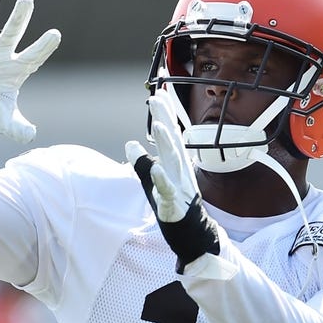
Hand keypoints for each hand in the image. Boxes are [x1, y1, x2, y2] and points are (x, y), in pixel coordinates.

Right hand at [0, 0, 60, 142]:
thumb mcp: (4, 121)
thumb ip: (18, 128)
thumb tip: (31, 135)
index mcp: (16, 69)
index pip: (34, 55)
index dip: (44, 46)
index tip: (55, 35)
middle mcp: (0, 53)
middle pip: (13, 31)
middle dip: (20, 16)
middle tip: (26, 0)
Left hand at [126, 89, 220, 271]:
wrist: (193, 232)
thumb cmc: (174, 203)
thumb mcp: (153, 179)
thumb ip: (141, 161)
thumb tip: (129, 143)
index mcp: (174, 161)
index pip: (168, 132)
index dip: (163, 112)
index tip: (158, 91)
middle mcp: (178, 169)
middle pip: (171, 139)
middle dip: (164, 118)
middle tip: (157, 98)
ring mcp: (178, 184)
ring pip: (173, 160)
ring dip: (165, 142)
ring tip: (157, 125)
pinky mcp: (174, 202)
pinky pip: (168, 189)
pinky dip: (162, 179)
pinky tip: (156, 169)